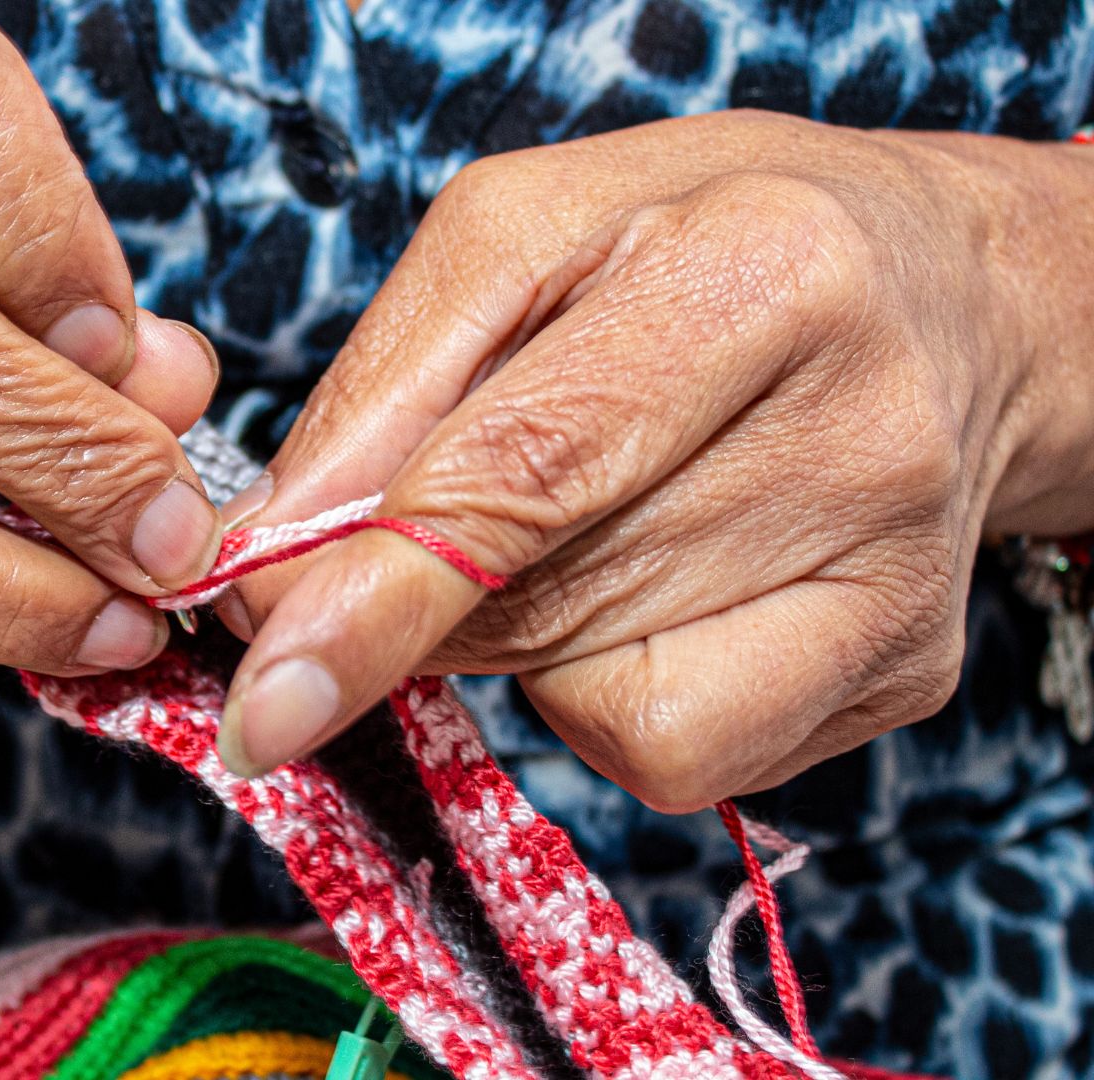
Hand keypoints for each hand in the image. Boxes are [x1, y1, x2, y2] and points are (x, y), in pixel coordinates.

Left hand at [214, 111, 1093, 808]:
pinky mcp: (905, 663)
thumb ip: (387, 385)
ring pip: (598, 686)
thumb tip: (276, 556)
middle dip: (410, 608)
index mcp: (756, 270)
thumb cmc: (699, 242)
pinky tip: (623, 604)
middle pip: (547, 595)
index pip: (530, 468)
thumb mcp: (523, 236)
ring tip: (554, 530)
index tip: (265, 672)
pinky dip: (597, 697)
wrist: (939, 294)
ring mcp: (898, 566)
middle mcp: (857, 427)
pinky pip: (676, 751)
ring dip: (504, 638)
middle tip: (365, 564)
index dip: (378, 585)